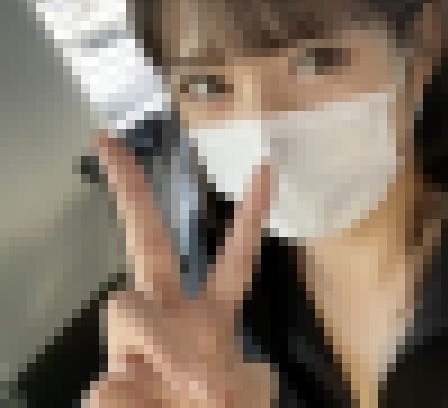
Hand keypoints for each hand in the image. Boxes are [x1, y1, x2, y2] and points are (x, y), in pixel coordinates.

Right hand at [87, 135, 273, 407]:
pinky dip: (134, 400)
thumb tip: (192, 373)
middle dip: (132, 191)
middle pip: (149, 245)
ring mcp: (133, 346)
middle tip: (109, 143)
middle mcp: (170, 320)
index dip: (251, 216)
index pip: (236, 259)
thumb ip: (227, 379)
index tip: (265, 168)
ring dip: (157, 346)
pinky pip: (110, 381)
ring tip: (177, 388)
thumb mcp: (241, 394)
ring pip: (124, 308)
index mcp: (213, 316)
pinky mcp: (105, 381)